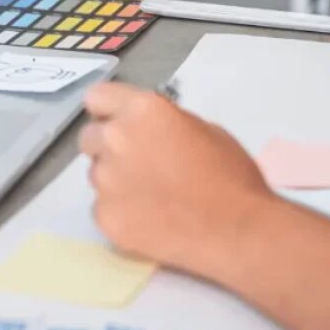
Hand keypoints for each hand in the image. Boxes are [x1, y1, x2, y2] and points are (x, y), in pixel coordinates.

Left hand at [79, 83, 272, 279]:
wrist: (239, 231)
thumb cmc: (231, 176)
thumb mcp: (203, 129)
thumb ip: (163, 122)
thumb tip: (148, 129)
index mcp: (142, 111)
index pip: (97, 98)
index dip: (109, 111)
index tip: (120, 124)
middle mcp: (115, 140)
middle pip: (89, 137)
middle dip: (107, 146)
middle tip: (137, 163)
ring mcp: (105, 181)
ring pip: (95, 173)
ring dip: (114, 179)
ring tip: (150, 196)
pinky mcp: (104, 217)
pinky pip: (101, 207)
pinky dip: (119, 211)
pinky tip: (148, 219)